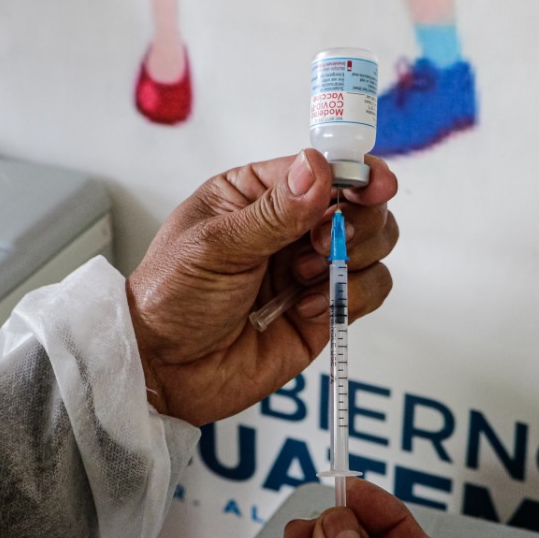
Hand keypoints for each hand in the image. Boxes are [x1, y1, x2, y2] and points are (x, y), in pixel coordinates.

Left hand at [126, 149, 397, 426]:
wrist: (164, 370)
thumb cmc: (171, 298)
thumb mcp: (215, 246)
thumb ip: (273, 212)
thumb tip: (318, 167)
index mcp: (256, 195)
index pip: (321, 168)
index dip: (356, 172)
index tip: (372, 185)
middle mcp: (290, 227)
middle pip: (360, 204)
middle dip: (355, 221)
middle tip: (319, 244)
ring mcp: (310, 269)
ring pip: (373, 245)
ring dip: (351, 260)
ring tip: (303, 278)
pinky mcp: (324, 311)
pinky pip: (369, 291)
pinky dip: (352, 297)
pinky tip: (307, 307)